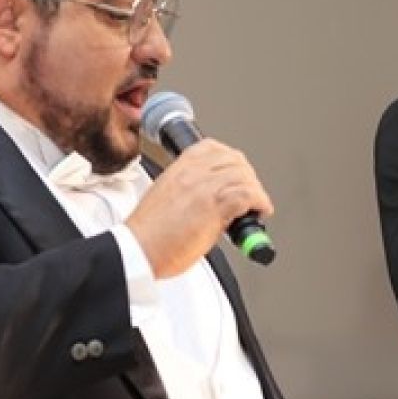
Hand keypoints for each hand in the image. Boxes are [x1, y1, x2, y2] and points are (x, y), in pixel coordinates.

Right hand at [126, 138, 272, 277]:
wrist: (137, 251)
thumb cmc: (149, 234)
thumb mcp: (166, 197)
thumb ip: (189, 191)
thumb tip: (212, 201)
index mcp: (179, 167)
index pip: (214, 148)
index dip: (232, 161)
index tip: (238, 174)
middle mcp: (193, 172)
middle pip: (235, 160)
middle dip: (248, 177)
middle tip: (252, 194)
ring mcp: (204, 187)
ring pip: (245, 176)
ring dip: (256, 192)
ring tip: (256, 207)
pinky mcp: (214, 206)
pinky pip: (249, 195)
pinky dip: (260, 203)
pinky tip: (259, 213)